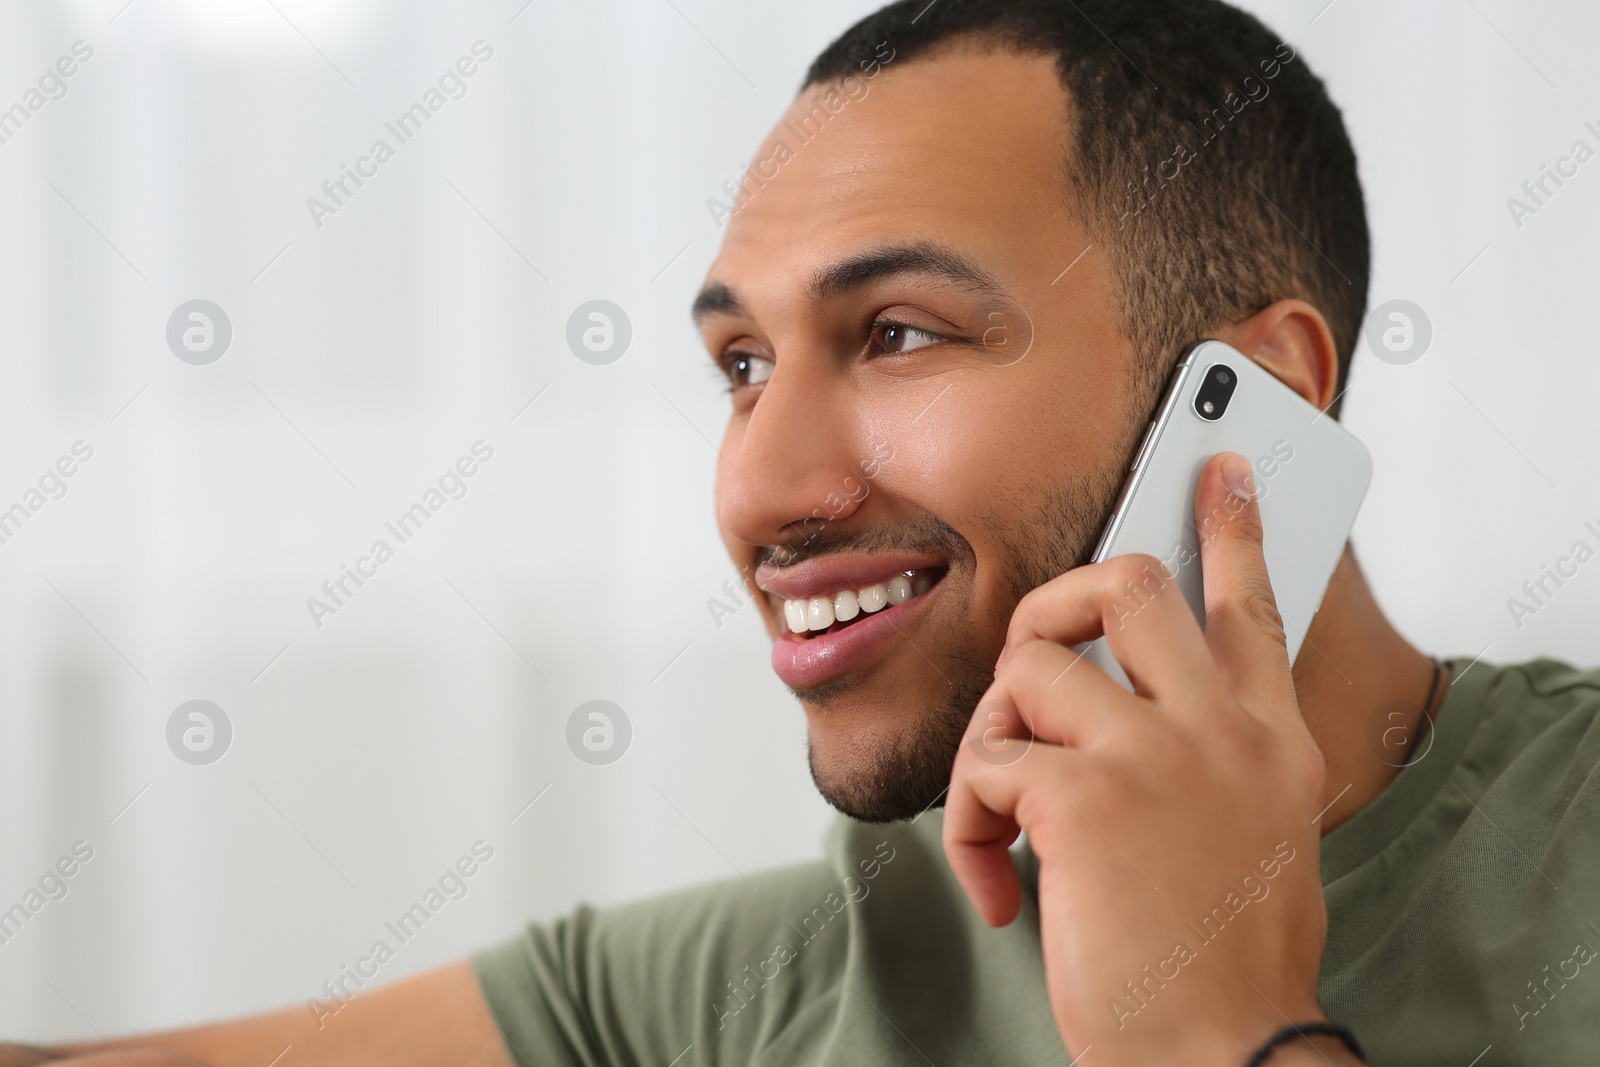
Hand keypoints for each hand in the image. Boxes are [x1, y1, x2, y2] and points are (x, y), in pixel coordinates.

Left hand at [944, 452, 1335, 1064]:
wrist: (1224, 1053)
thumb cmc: (1224, 959)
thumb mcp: (1256, 836)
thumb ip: (1213, 755)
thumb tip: (1135, 699)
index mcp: (1272, 742)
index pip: (1253, 605)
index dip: (1232, 528)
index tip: (1221, 468)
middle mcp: (1223, 732)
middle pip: (1129, 589)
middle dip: (1056, 603)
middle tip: (1036, 652)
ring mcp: (1154, 756)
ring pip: (1031, 668)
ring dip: (996, 739)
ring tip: (1010, 815)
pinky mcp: (1082, 797)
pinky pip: (988, 763)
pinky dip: (972, 829)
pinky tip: (1003, 890)